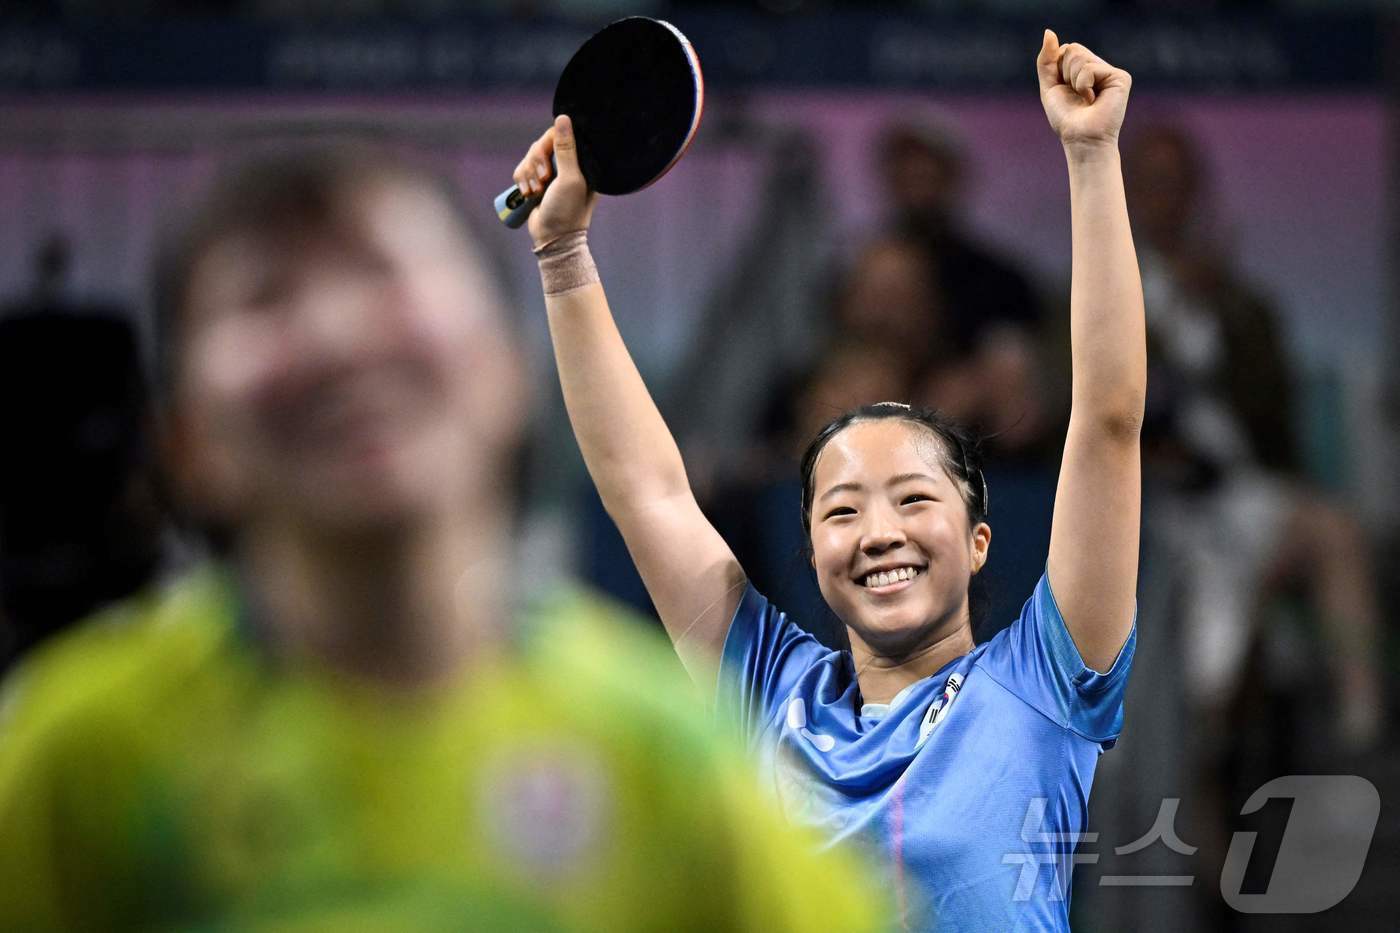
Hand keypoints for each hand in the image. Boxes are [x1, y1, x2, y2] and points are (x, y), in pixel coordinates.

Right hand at [513, 114, 596, 248]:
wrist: (552, 239)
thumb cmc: (567, 211)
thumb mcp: (570, 178)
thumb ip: (566, 148)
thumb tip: (563, 118)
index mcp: (581, 161)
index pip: (560, 135)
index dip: (548, 145)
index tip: (548, 165)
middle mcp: (567, 164)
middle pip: (542, 144)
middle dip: (536, 163)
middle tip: (543, 181)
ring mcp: (551, 173)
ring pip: (529, 156)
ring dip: (528, 174)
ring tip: (535, 192)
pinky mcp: (537, 181)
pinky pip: (521, 168)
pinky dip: (521, 181)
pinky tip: (528, 195)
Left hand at [1036, 30, 1131, 152]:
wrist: (1080, 139)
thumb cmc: (1066, 118)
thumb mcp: (1050, 86)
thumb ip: (1046, 59)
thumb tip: (1049, 32)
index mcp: (1084, 69)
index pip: (1065, 49)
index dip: (1057, 69)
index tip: (1065, 90)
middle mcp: (1100, 67)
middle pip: (1072, 48)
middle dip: (1064, 73)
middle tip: (1076, 94)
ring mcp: (1111, 72)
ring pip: (1079, 56)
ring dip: (1073, 81)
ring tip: (1085, 98)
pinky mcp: (1120, 77)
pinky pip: (1090, 68)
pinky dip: (1083, 84)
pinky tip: (1093, 99)